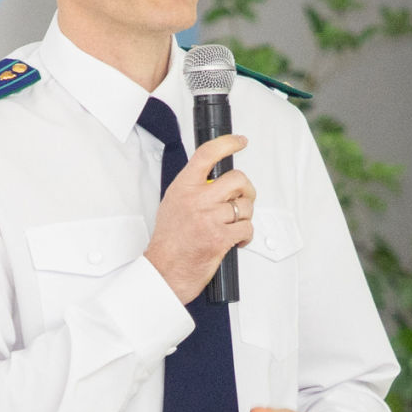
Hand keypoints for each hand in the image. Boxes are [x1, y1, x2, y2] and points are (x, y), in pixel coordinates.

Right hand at [145, 135, 255, 303]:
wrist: (164, 270)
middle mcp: (197, 199)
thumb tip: (214, 179)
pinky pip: (247, 228)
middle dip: (247, 189)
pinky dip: (246, 235)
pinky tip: (236, 239)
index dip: (228, 143)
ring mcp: (210, 218)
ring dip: (245, 216)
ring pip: (245, 206)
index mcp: (184, 187)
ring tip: (233, 225)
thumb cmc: (168, 241)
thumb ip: (193, 188)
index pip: (207, 154)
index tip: (240, 141)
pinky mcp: (221, 238)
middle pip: (237, 179)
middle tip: (243, 197)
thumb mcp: (173, 203)